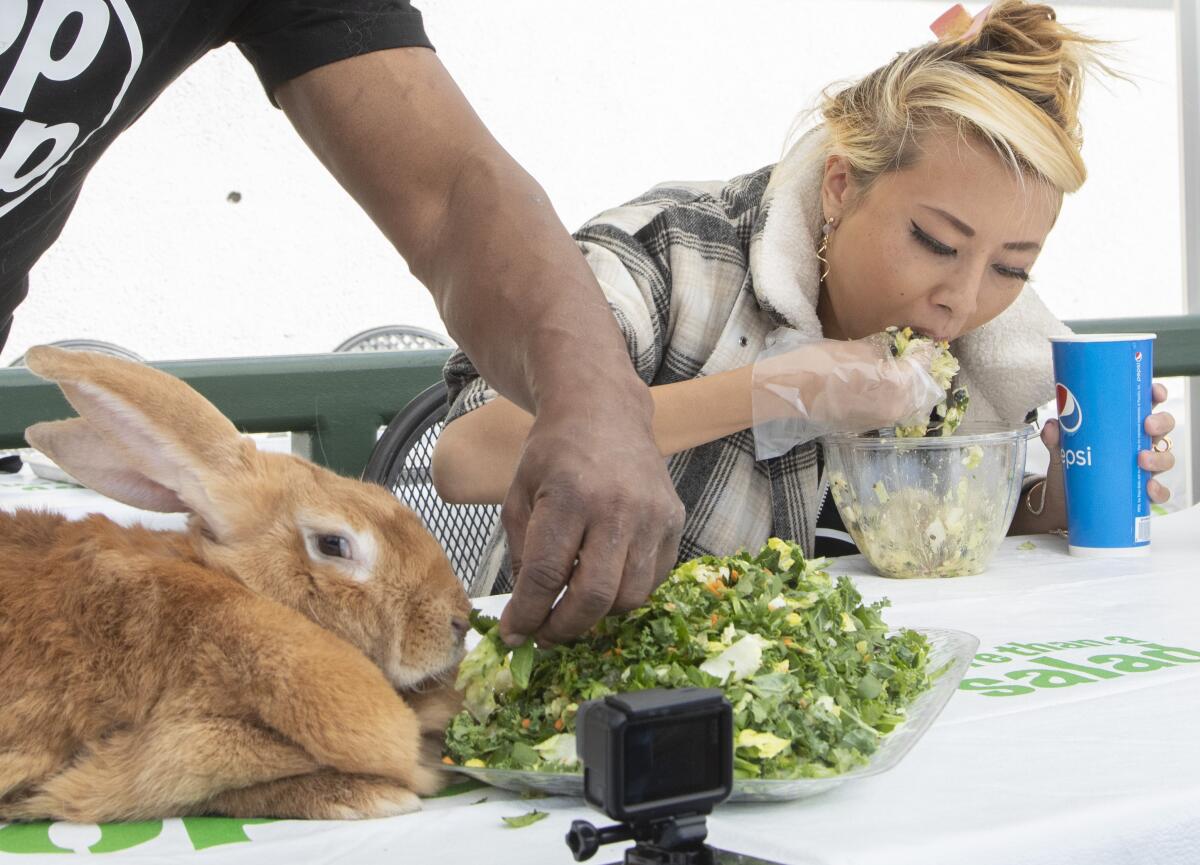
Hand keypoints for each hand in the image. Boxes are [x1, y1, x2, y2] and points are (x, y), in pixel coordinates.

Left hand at [498, 398, 684, 646]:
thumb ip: (522, 554)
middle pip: (594, 596)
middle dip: (564, 628)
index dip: (527, 614)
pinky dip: (625, 593)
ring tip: (573, 608)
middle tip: (545, 634)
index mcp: (569, 497)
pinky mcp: (673, 520)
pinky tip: (603, 582)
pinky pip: (653, 579)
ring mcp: (652, 515)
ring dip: (597, 614)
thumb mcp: (519, 496)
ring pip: (629, 596)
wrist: (604, 411)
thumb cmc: (553, 454)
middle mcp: (617, 507)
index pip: (546, 575)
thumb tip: (525, 613)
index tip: (514, 633)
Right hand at [751, 332, 945, 456]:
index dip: (923, 351)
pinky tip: (878, 385)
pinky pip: (888, 411)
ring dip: (905, 387)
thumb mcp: (855, 349)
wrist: (788, 393)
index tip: (922, 342)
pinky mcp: (865, 426)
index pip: (922, 365)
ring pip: (905, 403)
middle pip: (919, 389)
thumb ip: (882, 350)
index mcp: (897, 385)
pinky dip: (890, 398)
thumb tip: (894, 350)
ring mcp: (880, 421)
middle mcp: (894, 408)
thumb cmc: (819, 365)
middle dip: (917, 372)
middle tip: (910, 356)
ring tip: (895, 369)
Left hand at [1037, 381, 1175, 528]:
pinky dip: (1159, 490)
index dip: (1155, 396)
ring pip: (1165, 458)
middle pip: (1162, 429)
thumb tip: (1053, 425)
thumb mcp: (1061, 450)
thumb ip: (1055, 437)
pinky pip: (1160, 492)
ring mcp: (1142, 469)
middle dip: (1161, 423)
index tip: (1155, 392)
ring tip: (1142, 459)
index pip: (1145, 407)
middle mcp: (1137, 445)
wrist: (1065, 501)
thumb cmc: (1072, 467)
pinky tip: (1149, 488)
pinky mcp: (1141, 493)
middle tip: (1147, 425)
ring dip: (1159, 458)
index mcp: (1122, 428)